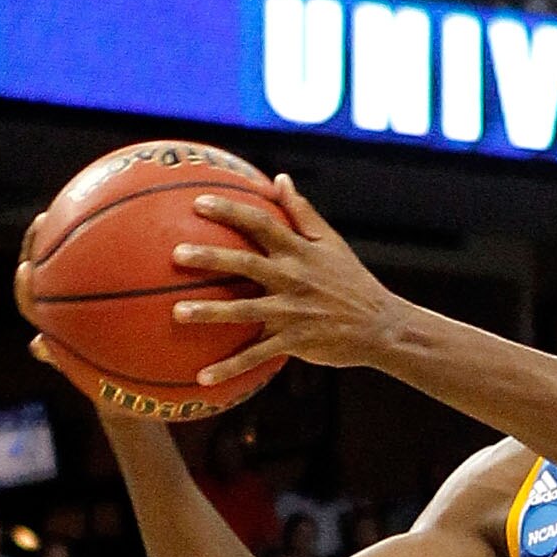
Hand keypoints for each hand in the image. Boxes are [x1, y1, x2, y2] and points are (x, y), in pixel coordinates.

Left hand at [169, 175, 395, 387]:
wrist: (380, 327)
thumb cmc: (352, 281)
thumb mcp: (332, 242)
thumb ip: (302, 211)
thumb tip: (279, 178)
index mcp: (298, 251)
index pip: (261, 223)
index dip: (230, 211)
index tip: (199, 203)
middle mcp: (292, 278)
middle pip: (245, 264)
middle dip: (210, 258)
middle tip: (175, 254)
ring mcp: (291, 312)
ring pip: (244, 311)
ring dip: (210, 313)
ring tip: (177, 312)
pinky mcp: (294, 342)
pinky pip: (256, 356)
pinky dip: (230, 368)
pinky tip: (202, 378)